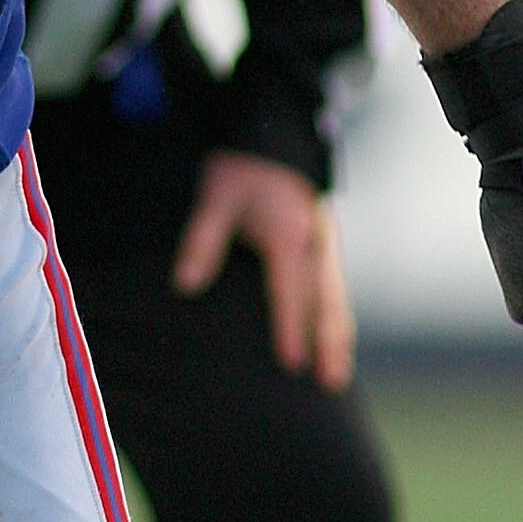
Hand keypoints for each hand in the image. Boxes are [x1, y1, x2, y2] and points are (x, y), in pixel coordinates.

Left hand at [172, 150, 355, 390]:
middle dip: (329, 345)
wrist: (270, 137)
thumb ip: (201, 240)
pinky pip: (334, 289)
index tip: (292, 365)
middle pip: (326, 304)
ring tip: (337, 376)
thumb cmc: (238, 168)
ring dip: (338, 337)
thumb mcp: (214, 198)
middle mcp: (315, 244)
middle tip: (330, 385)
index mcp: (289, 236)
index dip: (291, 329)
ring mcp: (324, 244)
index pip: (291, 293)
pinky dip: (336, 317)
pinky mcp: (324, 243)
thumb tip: (184, 285)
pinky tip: (333, 339)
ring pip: (336, 299)